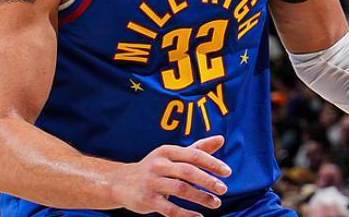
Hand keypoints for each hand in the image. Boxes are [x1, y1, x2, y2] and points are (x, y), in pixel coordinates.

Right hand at [109, 135, 231, 216]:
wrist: (120, 182)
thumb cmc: (155, 167)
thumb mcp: (173, 155)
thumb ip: (197, 148)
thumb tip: (221, 139)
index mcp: (167, 151)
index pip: (194, 154)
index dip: (212, 163)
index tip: (227, 172)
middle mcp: (159, 164)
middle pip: (188, 171)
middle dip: (208, 181)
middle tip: (223, 189)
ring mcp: (152, 182)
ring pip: (180, 190)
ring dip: (200, 197)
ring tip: (215, 203)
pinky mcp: (146, 200)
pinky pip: (169, 209)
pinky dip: (186, 214)